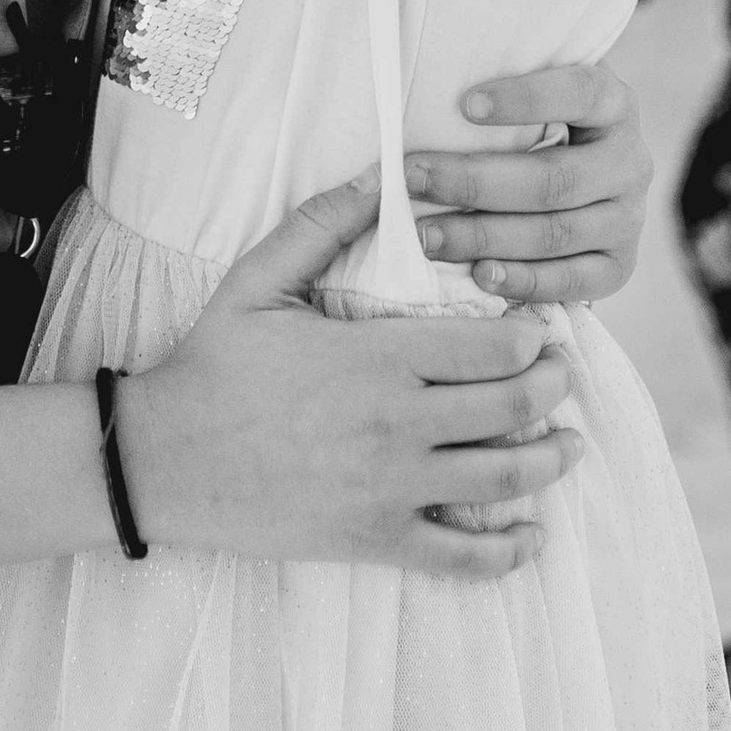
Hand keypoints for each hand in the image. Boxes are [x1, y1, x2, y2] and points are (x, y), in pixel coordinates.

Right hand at [119, 177, 574, 581]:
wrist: (162, 460)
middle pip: (514, 407)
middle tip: (560, 373)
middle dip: (553, 387)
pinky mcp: (375, 538)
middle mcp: (399, 424)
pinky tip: (531, 538)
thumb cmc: (212, 364)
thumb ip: (324, 222)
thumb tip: (383, 173)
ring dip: (551, 461)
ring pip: (504, 479)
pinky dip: (508, 552)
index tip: (538, 325)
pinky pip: (462, 558)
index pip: (495, 346)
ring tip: (569, 445)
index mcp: (379, 357)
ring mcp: (391, 488)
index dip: (533, 334)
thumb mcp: (259, 279)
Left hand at [404, 57, 650, 308]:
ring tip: (426, 235)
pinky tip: (479, 274)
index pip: (580, 93)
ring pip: (555, 233)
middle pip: (553, 179)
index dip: (526, 99)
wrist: (584, 181)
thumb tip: (424, 94)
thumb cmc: (537, 125)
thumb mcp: (533, 91)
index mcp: (614, 105)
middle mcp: (630, 162)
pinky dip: (524, 280)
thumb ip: (502, 82)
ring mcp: (628, 218)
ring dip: (483, 236)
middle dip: (473, 182)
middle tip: (412, 179)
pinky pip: (573, 281)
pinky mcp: (618, 265)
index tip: (466, 105)